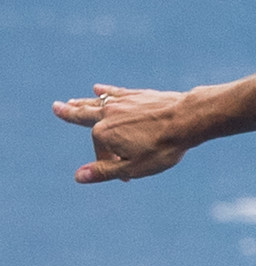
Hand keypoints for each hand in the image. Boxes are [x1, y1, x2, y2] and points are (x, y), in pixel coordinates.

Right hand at [52, 83, 191, 183]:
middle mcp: (108, 114)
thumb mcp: (134, 167)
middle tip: (56, 107)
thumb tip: (77, 177)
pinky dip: (107, 91)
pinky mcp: (138, 95)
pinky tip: (99, 88)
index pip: (102, 154)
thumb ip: (105, 171)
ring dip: (84, 103)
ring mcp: (123, 102)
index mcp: (103, 134)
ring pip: (98, 103)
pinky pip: (117, 93)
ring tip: (72, 101)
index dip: (114, 166)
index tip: (130, 175)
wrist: (189, 119)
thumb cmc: (163, 146)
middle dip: (70, 113)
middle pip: (85, 115)